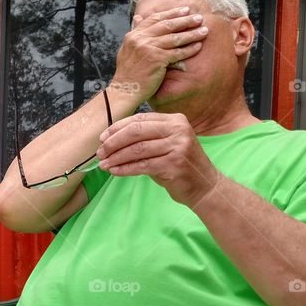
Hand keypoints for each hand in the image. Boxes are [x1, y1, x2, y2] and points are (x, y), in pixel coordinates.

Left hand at [95, 112, 223, 207]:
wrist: (204, 186)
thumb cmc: (179, 165)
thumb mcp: (165, 145)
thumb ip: (145, 138)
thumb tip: (111, 139)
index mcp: (175, 120)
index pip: (139, 119)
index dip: (118, 128)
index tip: (102, 138)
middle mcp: (178, 130)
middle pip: (136, 132)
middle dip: (114, 142)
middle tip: (100, 152)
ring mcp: (178, 146)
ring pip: (137, 150)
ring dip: (116, 158)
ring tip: (104, 164)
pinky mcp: (174, 164)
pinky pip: (142, 165)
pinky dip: (125, 169)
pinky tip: (115, 171)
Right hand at [110, 6, 209, 103]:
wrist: (125, 91)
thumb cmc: (127, 73)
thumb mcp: (127, 49)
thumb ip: (134, 33)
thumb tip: (137, 18)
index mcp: (133, 35)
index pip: (155, 19)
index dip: (171, 13)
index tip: (184, 11)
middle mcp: (140, 39)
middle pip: (167, 25)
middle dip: (185, 21)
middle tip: (198, 18)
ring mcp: (149, 48)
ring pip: (175, 38)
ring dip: (192, 34)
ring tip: (204, 31)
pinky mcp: (157, 60)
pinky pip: (177, 52)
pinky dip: (189, 49)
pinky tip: (198, 46)